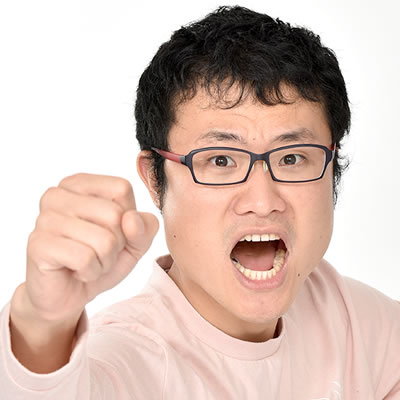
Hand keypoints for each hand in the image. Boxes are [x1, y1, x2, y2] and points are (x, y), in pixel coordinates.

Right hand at [22, 173, 158, 322]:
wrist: (68, 294)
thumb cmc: (100, 258)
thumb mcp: (135, 242)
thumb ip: (145, 227)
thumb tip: (132, 219)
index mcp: (80, 183)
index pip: (122, 188)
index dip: (127, 218)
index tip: (111, 231)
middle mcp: (58, 194)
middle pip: (114, 214)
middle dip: (116, 243)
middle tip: (98, 252)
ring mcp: (45, 218)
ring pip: (104, 239)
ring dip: (104, 261)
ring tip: (88, 262)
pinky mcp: (39, 245)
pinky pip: (85, 258)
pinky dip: (90, 272)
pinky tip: (76, 271)